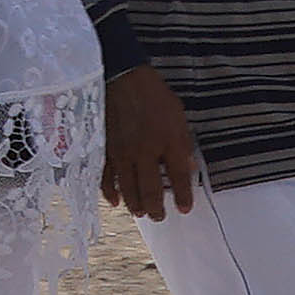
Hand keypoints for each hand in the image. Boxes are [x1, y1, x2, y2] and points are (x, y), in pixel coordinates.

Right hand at [99, 66, 204, 220]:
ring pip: (129, 190)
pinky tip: (116, 202)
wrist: (122, 78)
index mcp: (168, 141)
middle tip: (159, 217)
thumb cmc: (153, 95)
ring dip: (136, 205)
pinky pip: (106, 178)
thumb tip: (189, 167)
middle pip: (151, 190)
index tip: (184, 209)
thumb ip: (183, 143)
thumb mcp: (178, 115)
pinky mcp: (105, 150)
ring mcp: (123, 153)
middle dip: (157, 209)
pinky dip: (110, 192)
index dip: (184, 196)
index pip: (179, 177)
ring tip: (142, 213)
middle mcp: (145, 152)